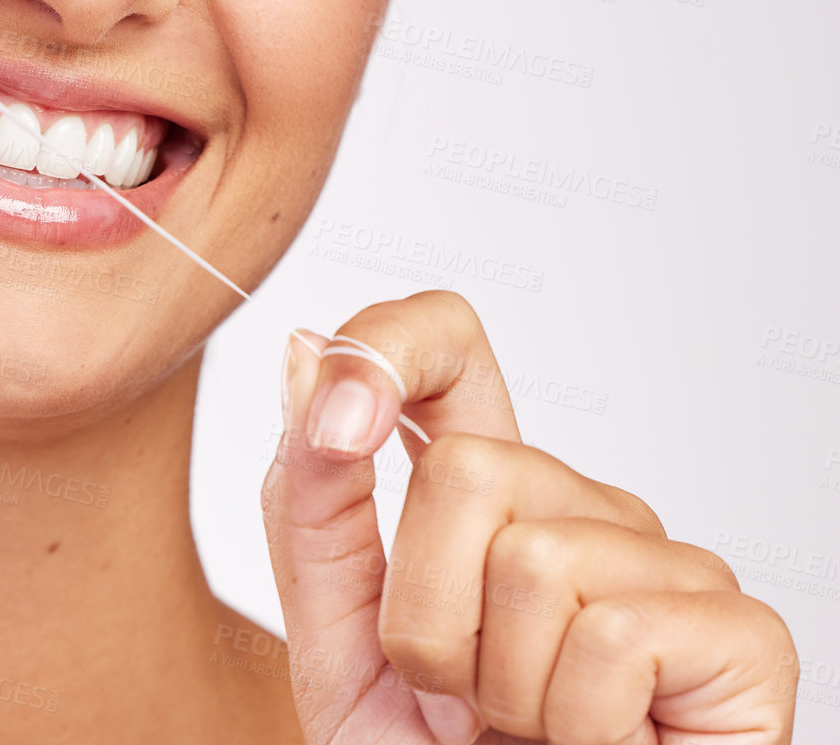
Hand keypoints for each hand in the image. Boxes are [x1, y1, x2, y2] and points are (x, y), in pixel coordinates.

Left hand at [261, 290, 796, 743]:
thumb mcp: (336, 634)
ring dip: (495, 685)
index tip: (336, 421)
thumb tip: (311, 351)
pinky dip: (575, 725)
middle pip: (467, 469)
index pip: (451, 343)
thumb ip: (312, 499)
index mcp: (484, 494)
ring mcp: (666, 564)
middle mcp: (581, 507)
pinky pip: (613, 634)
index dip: (387, 347)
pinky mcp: (737, 633)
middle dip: (426, 617)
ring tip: (527, 730)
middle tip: (459, 695)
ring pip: (531, 560)